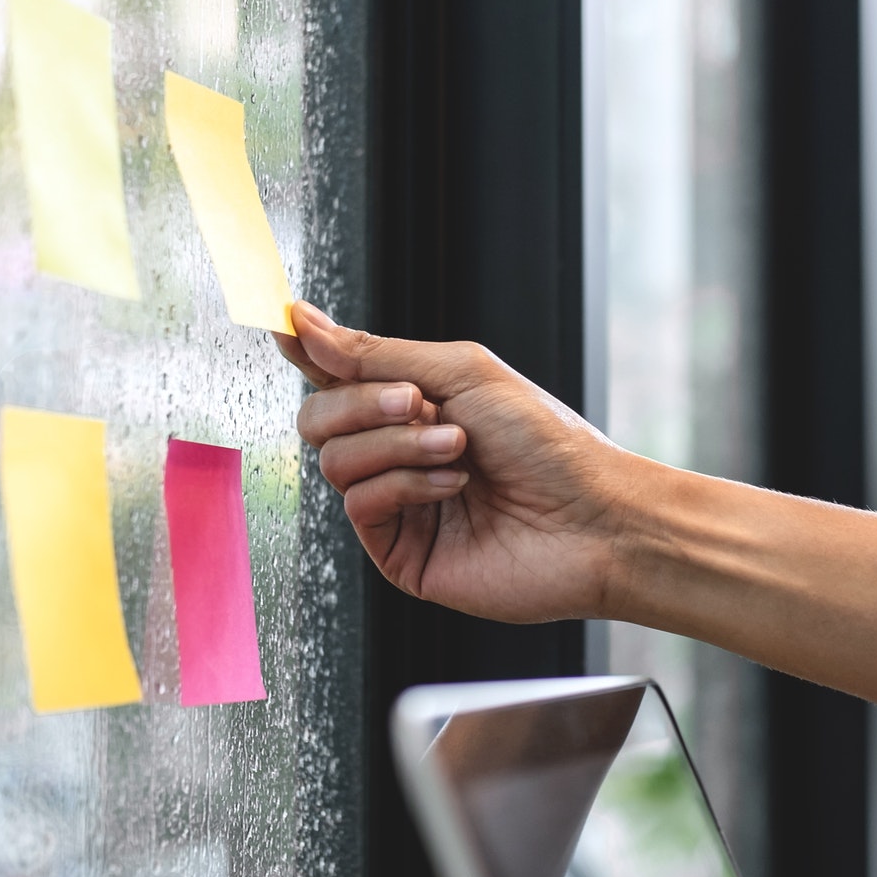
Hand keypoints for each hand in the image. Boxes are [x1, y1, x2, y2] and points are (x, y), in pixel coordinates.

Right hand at [276, 302, 633, 623]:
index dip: (306, 349)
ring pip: (335, 461)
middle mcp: (397, 453)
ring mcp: (397, 505)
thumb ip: (374, 353)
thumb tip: (301, 323)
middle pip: (318, 419)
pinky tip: (453, 486)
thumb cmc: (547, 442)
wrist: (594, 516)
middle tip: (420, 404)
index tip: (282, 323)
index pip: (336, 373)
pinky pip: (359, 505)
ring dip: (397, 445)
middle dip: (362, 404)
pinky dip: (405, 484)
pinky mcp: (399, 553)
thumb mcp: (460, 372)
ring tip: (456, 449)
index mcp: (413, 404)